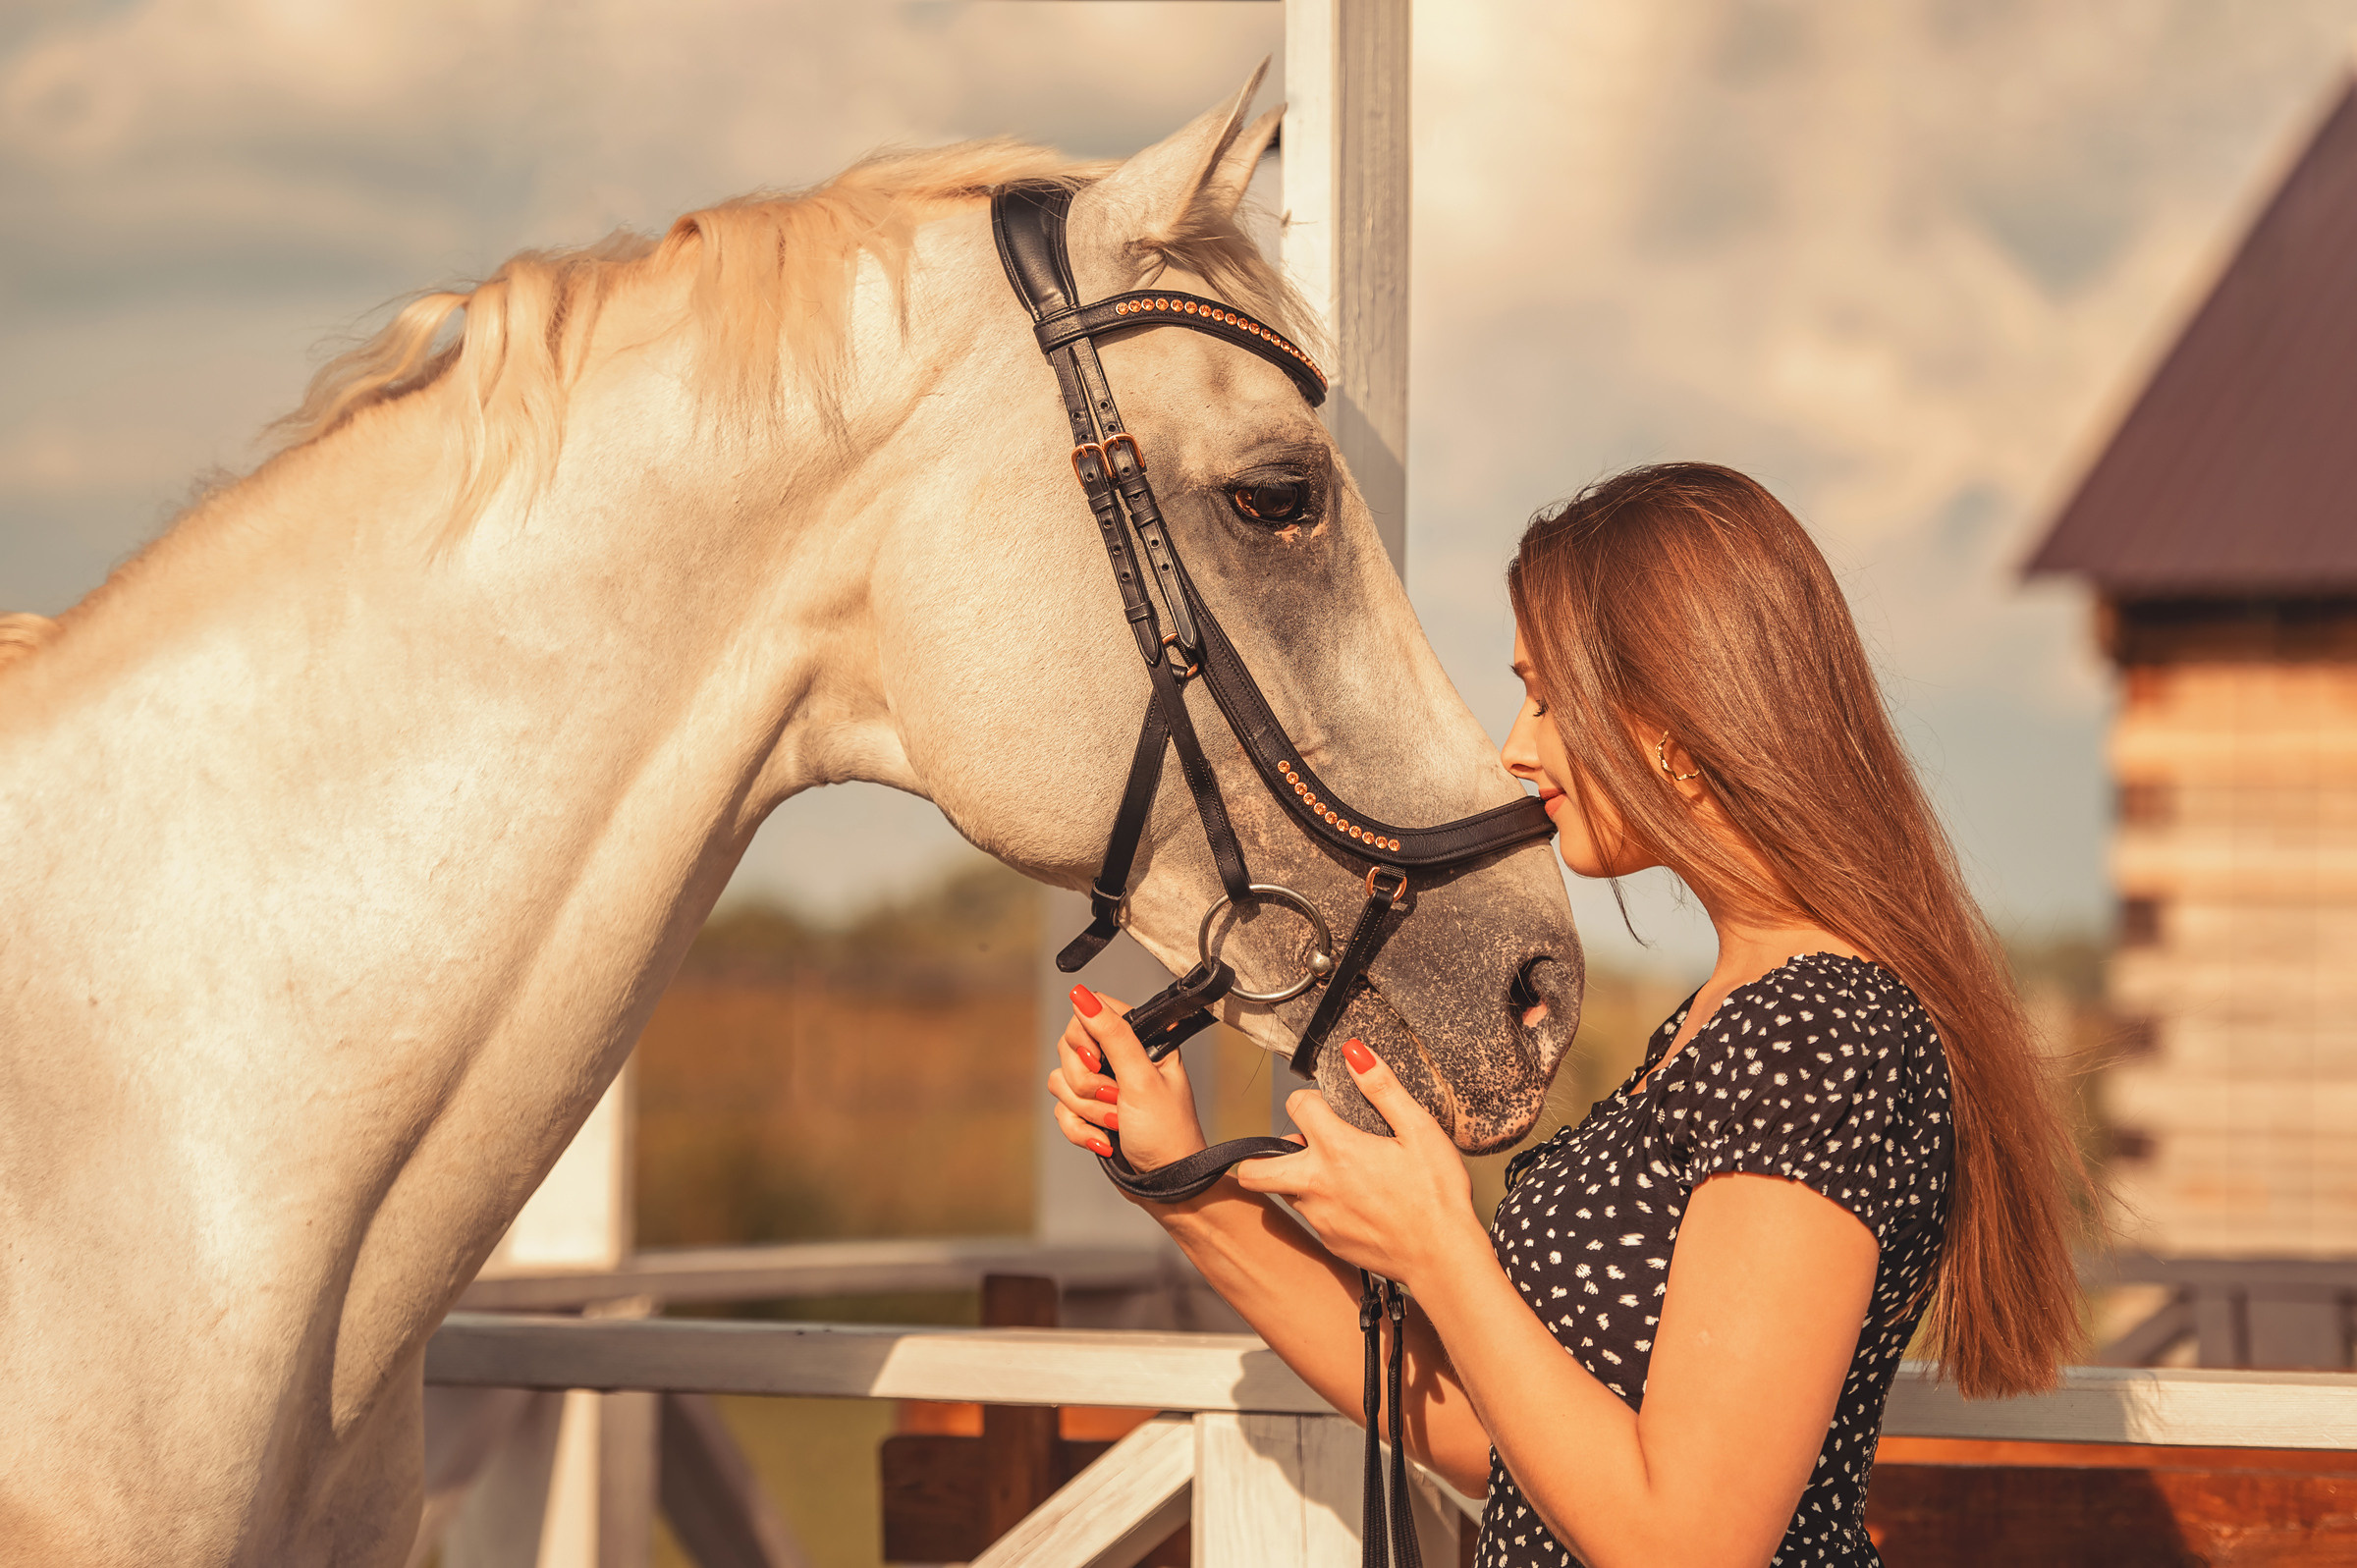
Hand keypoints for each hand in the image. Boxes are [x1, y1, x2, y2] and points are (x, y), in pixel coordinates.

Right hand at [1046, 985, 1208, 1178]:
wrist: (1166, 1183)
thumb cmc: (1166, 1131)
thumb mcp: (1141, 1079)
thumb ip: (1113, 1035)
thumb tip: (1082, 995)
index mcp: (1139, 1039)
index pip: (1092, 1012)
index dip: (1085, 1037)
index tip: (1097, 1061)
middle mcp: (1118, 1057)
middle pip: (1069, 1048)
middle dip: (1086, 1083)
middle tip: (1115, 1098)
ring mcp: (1102, 1084)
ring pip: (1061, 1081)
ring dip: (1088, 1110)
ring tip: (1117, 1124)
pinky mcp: (1089, 1110)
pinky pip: (1061, 1110)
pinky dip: (1080, 1129)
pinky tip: (1106, 1141)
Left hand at [1231, 1039, 1489, 1292]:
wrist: (1443, 1259)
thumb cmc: (1437, 1194)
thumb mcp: (1420, 1131)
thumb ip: (1382, 1088)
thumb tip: (1354, 1052)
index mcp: (1337, 1149)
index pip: (1296, 1106)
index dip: (1312, 1100)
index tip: (1332, 1107)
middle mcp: (1316, 1185)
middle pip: (1254, 1169)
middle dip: (1264, 1154)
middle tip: (1302, 1147)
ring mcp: (1319, 1218)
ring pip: (1284, 1193)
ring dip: (1299, 1178)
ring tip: (1339, 1174)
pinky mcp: (1329, 1242)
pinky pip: (1311, 1218)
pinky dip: (1323, 1207)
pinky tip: (1359, 1205)